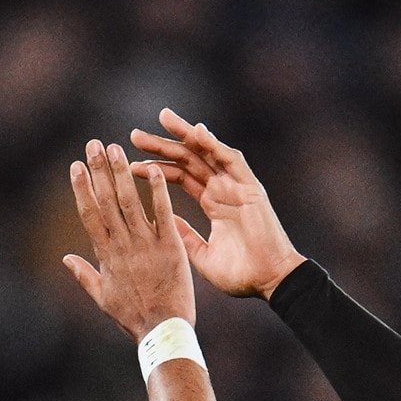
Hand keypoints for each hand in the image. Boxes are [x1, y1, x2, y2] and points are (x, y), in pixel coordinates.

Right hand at [62, 139, 196, 341]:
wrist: (163, 330)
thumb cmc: (133, 317)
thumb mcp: (103, 298)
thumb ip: (84, 274)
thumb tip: (65, 258)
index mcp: (106, 255)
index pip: (90, 214)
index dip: (82, 189)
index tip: (75, 166)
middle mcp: (122, 246)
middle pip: (107, 202)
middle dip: (98, 171)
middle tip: (93, 144)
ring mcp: (146, 245)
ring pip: (130, 202)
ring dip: (122, 173)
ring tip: (116, 149)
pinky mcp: (169, 247)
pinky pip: (163, 214)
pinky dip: (158, 192)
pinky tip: (153, 169)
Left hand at [127, 109, 302, 298]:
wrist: (269, 282)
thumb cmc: (241, 274)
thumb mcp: (202, 255)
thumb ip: (185, 236)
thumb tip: (162, 221)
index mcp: (212, 203)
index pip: (180, 177)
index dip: (157, 169)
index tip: (131, 165)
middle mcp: (223, 189)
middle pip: (188, 159)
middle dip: (162, 146)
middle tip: (134, 135)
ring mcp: (236, 186)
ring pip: (207, 152)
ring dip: (185, 135)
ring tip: (162, 118)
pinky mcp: (251, 188)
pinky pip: (231, 160)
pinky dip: (215, 145)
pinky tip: (196, 132)